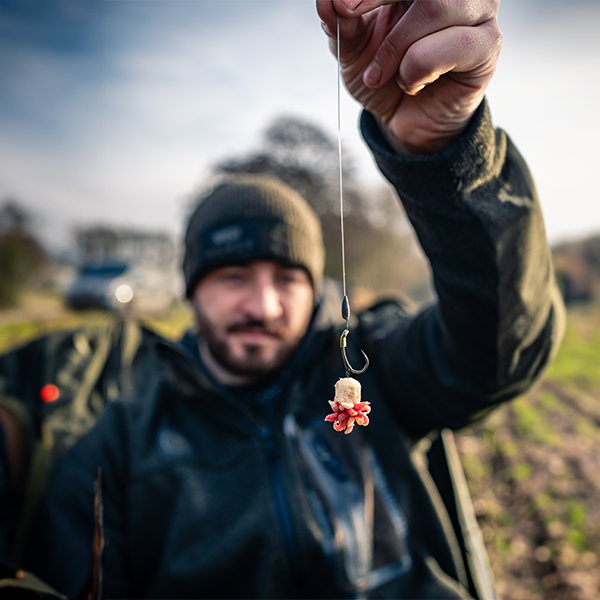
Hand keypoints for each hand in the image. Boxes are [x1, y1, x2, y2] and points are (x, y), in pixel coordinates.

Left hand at [316, 0, 501, 155]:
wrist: (404, 121)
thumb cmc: (384, 77)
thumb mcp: (354, 50)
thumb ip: (342, 22)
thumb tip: (326, 0)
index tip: (341, 5)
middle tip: (349, 15)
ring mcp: (477, 10)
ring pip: (435, 7)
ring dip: (397, 46)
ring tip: (383, 73)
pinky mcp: (487, 44)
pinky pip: (454, 44)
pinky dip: (420, 68)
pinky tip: (414, 83)